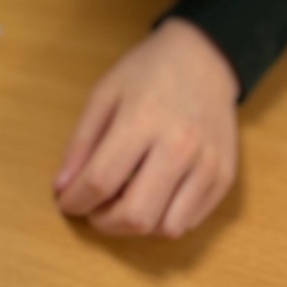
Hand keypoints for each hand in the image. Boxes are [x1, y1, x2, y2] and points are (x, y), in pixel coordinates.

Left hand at [54, 18, 239, 238]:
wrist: (203, 58)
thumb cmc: (147, 74)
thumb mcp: (104, 95)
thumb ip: (81, 143)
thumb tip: (63, 190)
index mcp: (141, 120)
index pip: (100, 181)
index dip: (75, 201)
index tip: (66, 202)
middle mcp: (179, 146)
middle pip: (136, 217)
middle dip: (104, 223)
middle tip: (94, 210)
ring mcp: (207, 164)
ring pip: (166, 228)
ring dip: (136, 227)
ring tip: (124, 202)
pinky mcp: (224, 177)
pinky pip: (191, 221)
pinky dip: (165, 220)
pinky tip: (153, 196)